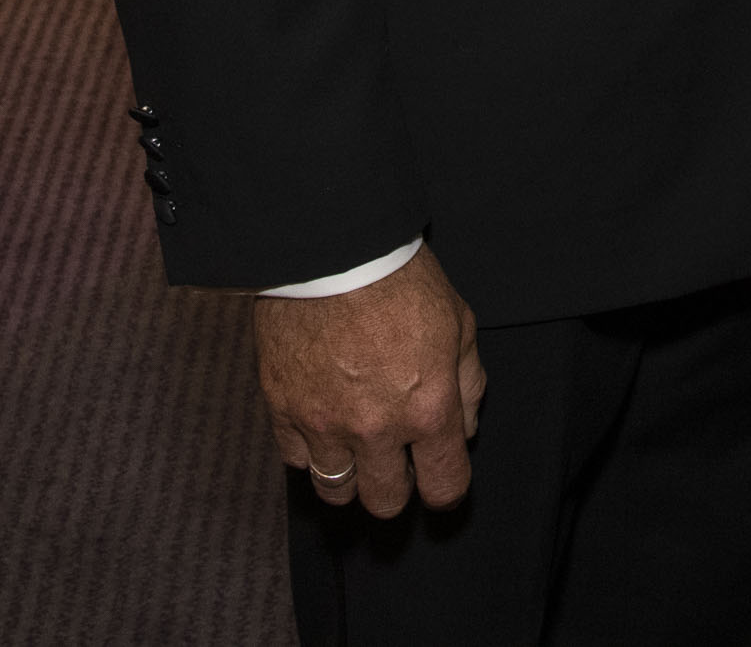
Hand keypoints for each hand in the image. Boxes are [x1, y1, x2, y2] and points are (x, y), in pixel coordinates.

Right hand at [254, 246, 485, 518]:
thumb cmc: (400, 279)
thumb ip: (468, 383)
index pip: (444, 486)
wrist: (332, 248)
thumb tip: (465, 428)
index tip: (439, 479)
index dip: (446, 490)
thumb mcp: (459, 322)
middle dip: (395, 487)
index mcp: (428, 409)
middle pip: (385, 502)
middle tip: (394, 460)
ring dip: (350, 476)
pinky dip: (309, 450)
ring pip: (336, 491)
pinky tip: (321, 422)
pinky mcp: (282, 409)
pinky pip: (295, 460)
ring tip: (354, 446)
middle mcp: (376, 429)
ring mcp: (324, 424)